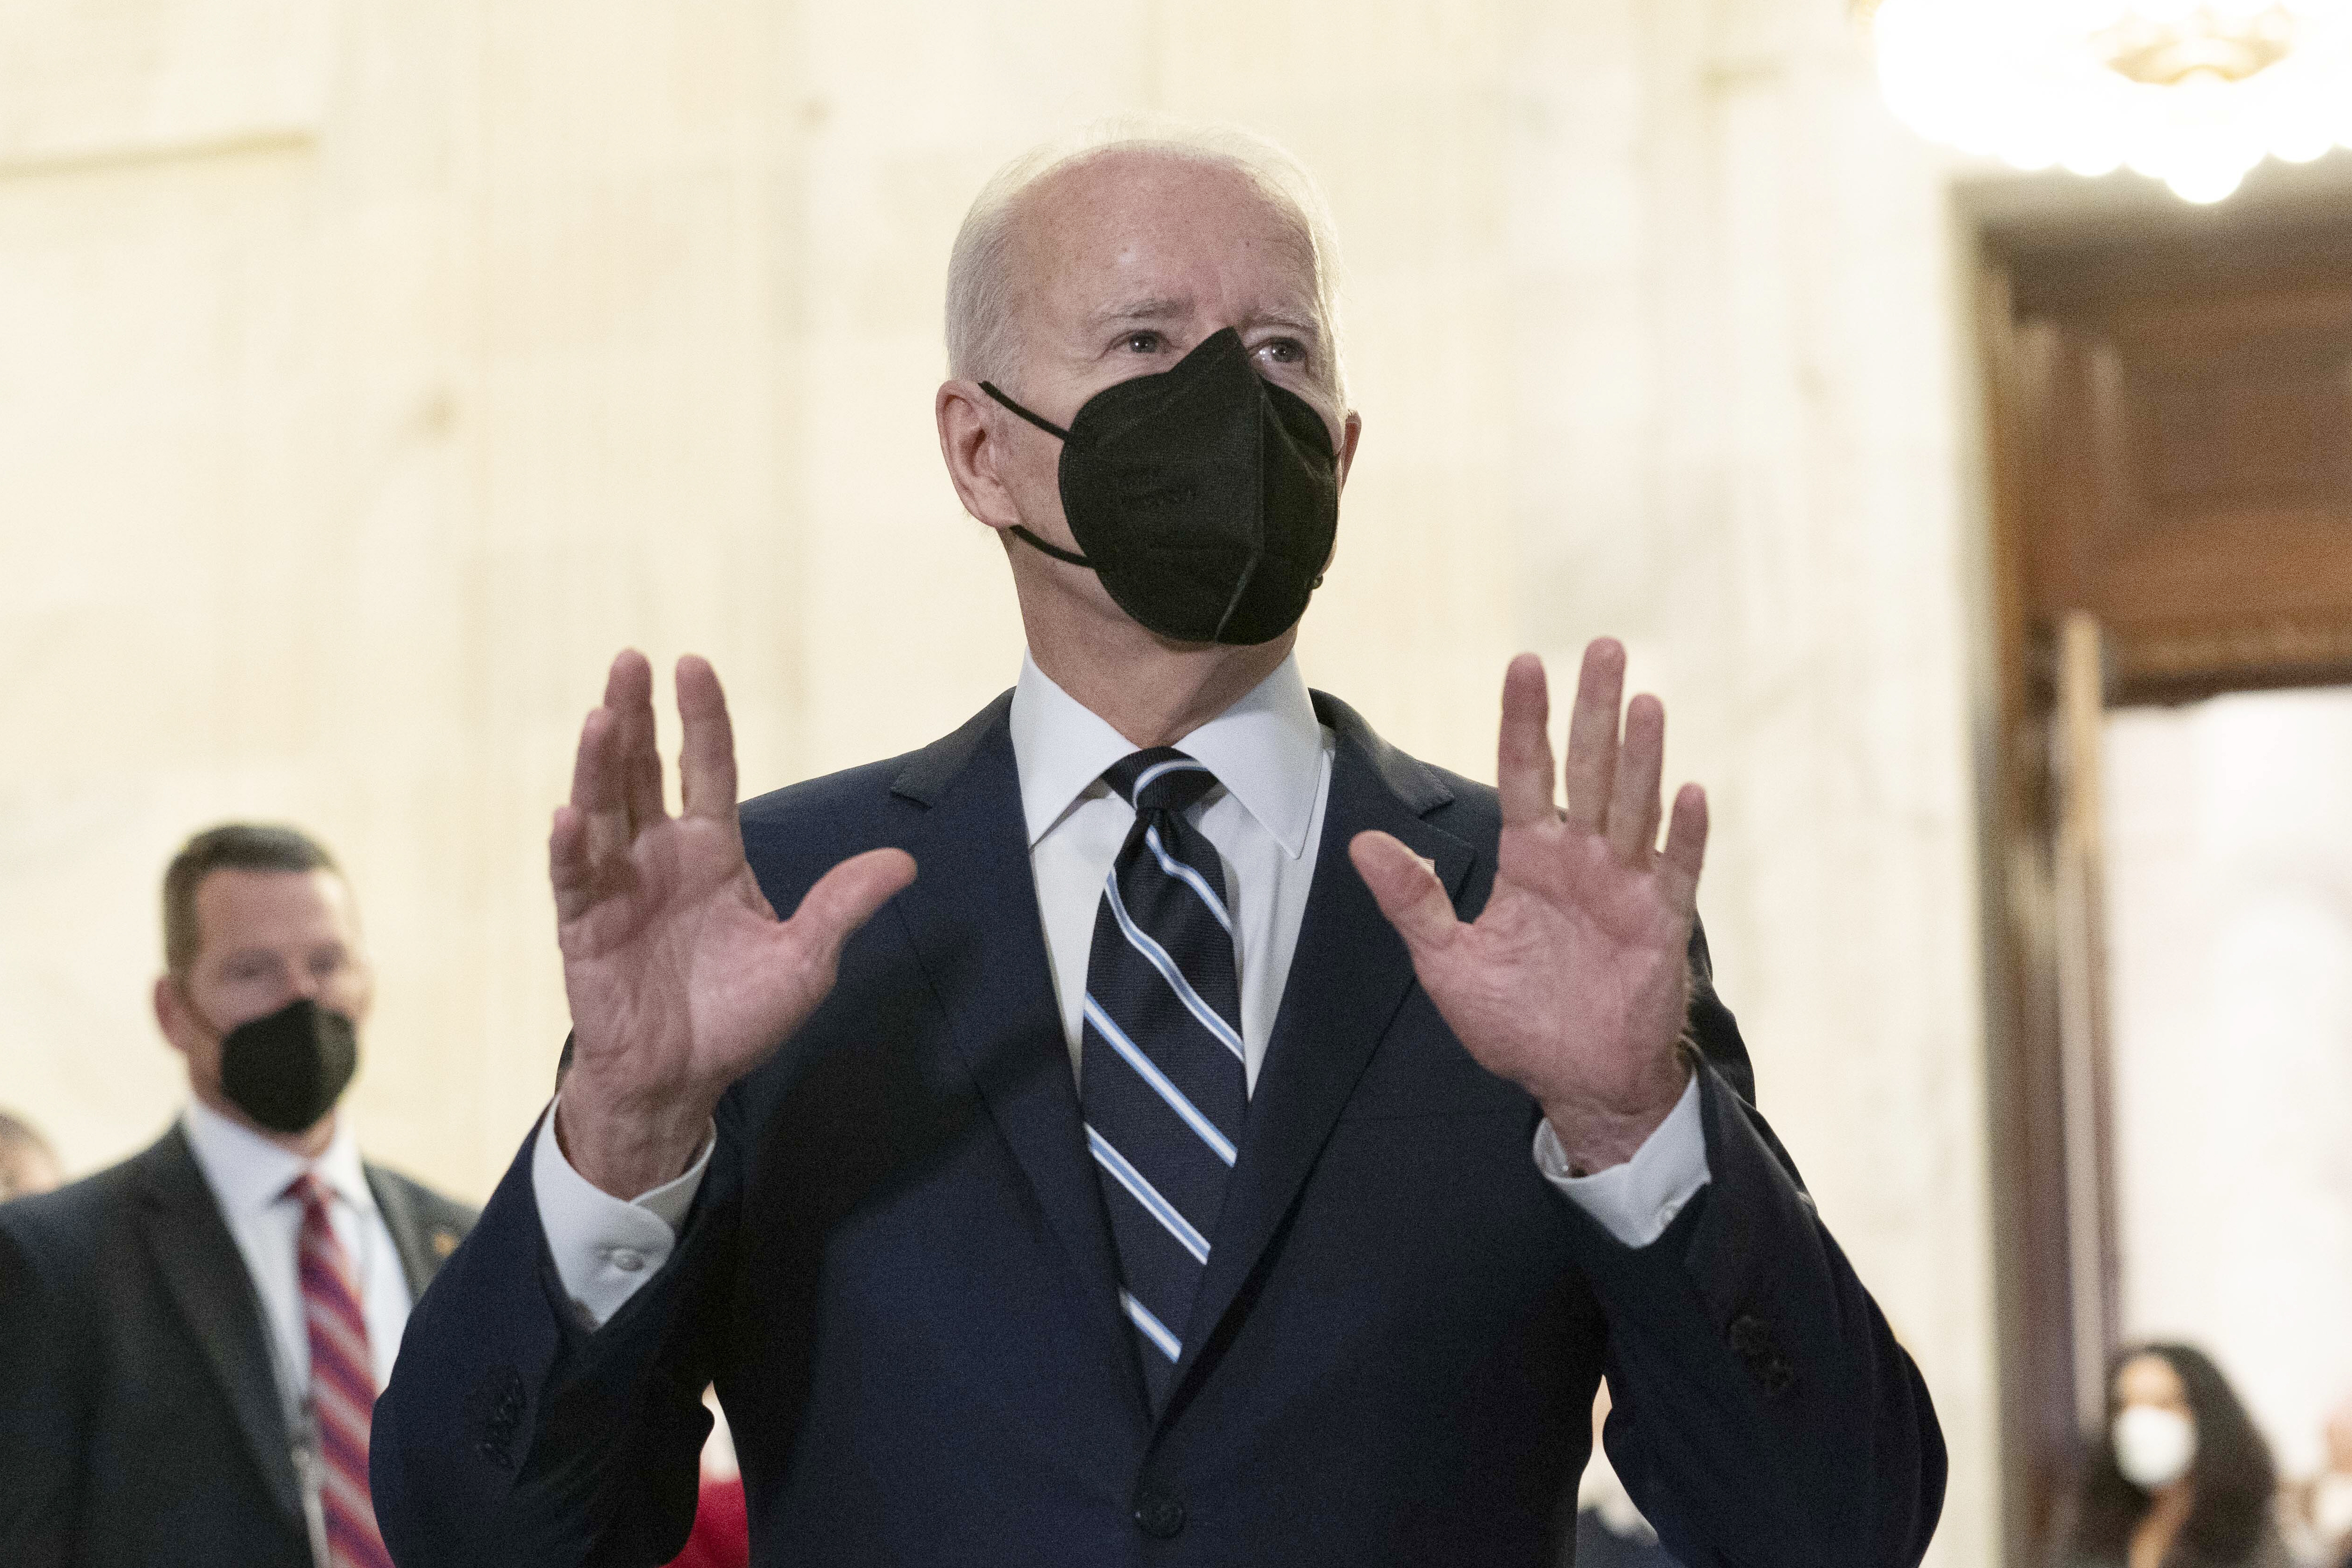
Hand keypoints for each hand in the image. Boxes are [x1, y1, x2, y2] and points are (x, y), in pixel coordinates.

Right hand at [550, 651, 914, 1196]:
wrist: (683, 1081)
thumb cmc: (738, 1017)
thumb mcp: (806, 959)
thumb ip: (842, 906)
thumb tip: (905, 862)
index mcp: (712, 851)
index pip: (706, 768)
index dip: (701, 719)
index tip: (693, 664)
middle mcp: (658, 856)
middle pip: (643, 770)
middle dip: (637, 716)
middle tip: (631, 660)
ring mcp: (616, 888)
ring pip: (602, 810)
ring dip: (598, 764)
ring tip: (603, 715)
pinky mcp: (583, 929)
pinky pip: (572, 881)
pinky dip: (569, 848)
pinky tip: (568, 815)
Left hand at [1349, 641, 1705, 1170]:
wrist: (1577, 1083)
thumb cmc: (1516, 1023)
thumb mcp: (1447, 963)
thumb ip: (1411, 902)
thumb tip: (1361, 844)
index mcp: (1529, 860)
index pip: (1525, 773)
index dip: (1525, 720)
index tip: (1525, 663)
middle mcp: (1581, 860)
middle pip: (1587, 770)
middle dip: (1594, 711)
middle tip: (1605, 646)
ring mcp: (1625, 887)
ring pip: (1633, 806)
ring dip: (1640, 756)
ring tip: (1644, 701)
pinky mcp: (1661, 923)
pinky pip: (1676, 869)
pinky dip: (1684, 833)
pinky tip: (1690, 791)